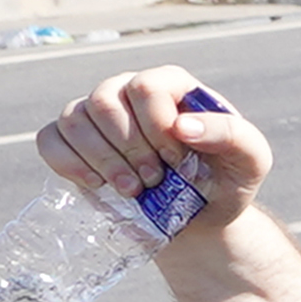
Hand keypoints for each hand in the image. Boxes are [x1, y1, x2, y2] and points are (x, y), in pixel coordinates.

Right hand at [38, 66, 266, 233]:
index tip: (177, 159)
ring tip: (132, 189)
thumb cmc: (225, 180)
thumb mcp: (249, 160)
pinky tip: (97, 184)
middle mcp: (128, 91)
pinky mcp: (73, 143)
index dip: (157, 126)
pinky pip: (50, 140)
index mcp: (171, 85)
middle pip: (104, 101)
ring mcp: (96, 115)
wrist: (200, 216)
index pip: (146, 86)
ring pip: (74, 120)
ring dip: (101, 159)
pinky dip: (68, 164)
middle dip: (129, 148)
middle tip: (154, 180)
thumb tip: (183, 126)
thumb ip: (232, 134)